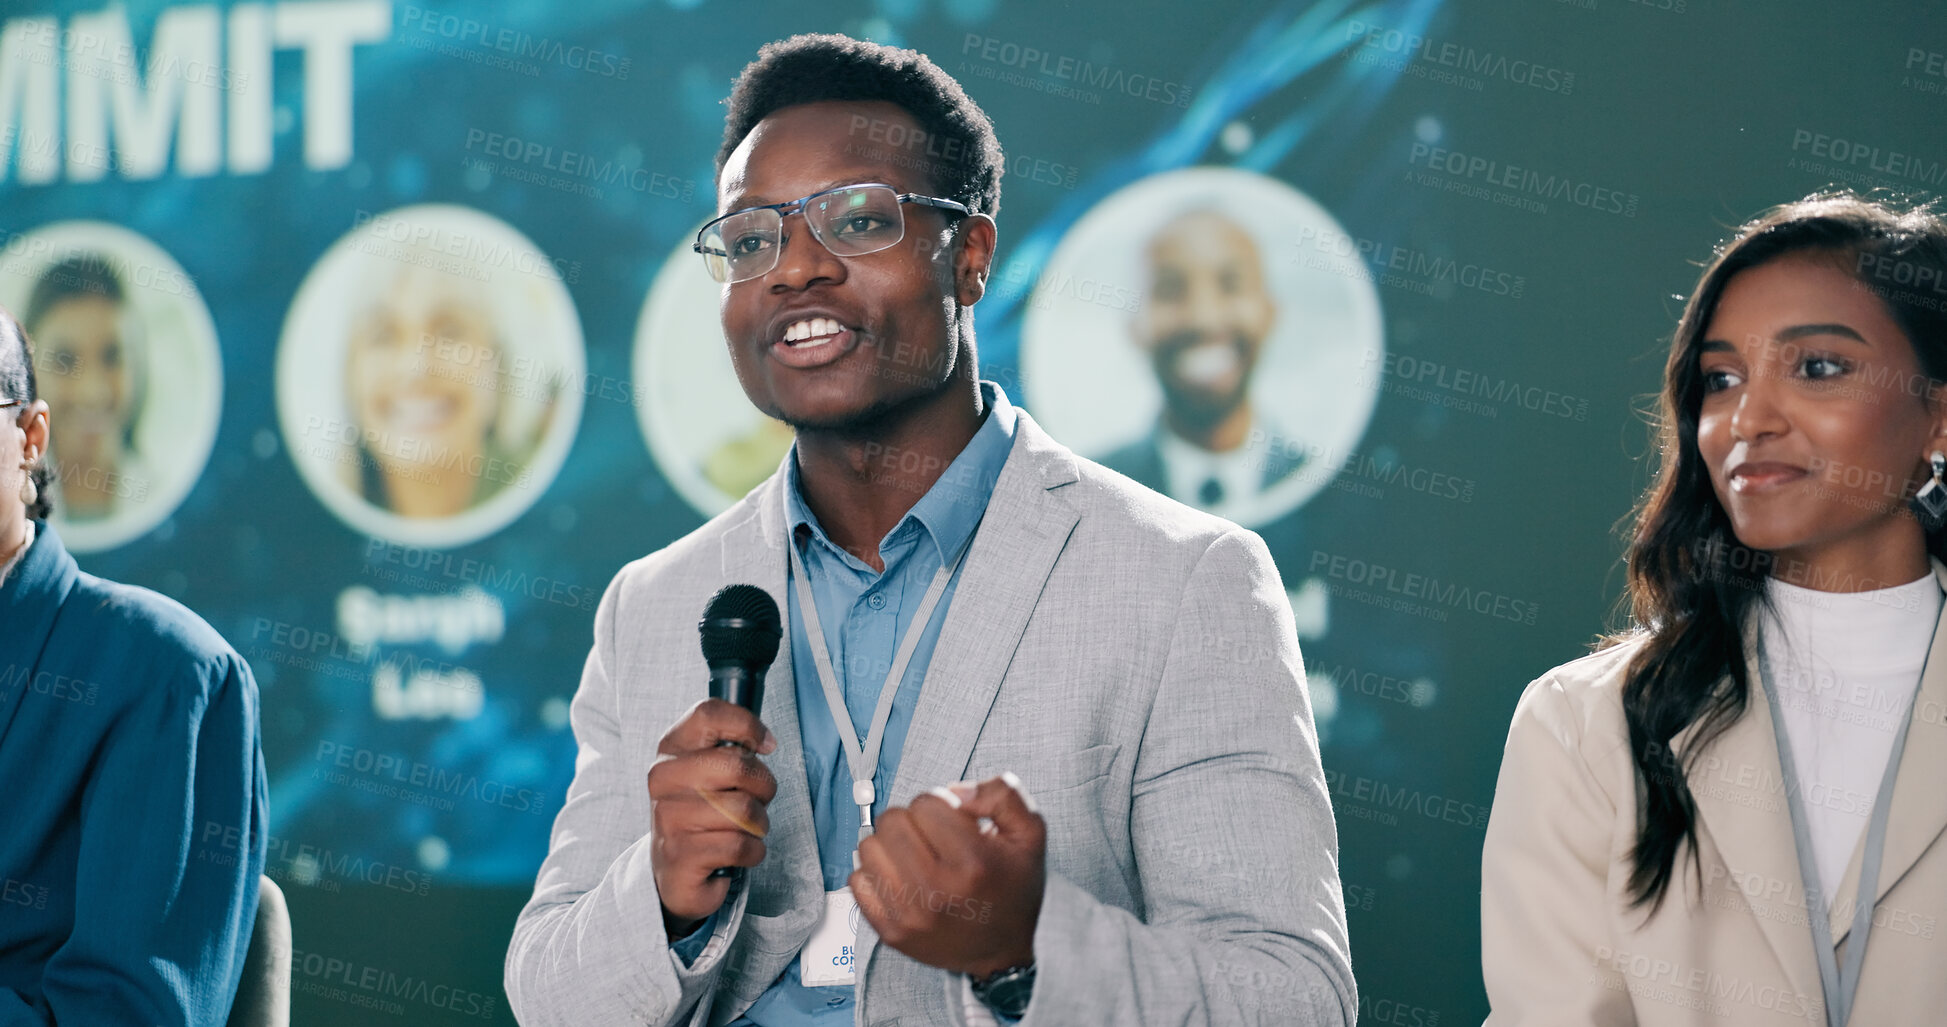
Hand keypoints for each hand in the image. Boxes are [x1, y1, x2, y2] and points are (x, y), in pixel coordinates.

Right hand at [646, 699, 778, 933]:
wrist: (676, 871)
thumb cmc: (703, 813)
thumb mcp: (709, 771)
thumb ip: (731, 746)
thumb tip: (765, 742)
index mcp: (671, 749)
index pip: (708, 714)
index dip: (747, 725)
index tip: (765, 745)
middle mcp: (663, 778)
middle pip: (737, 764)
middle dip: (763, 785)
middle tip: (757, 799)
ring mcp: (669, 817)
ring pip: (745, 809)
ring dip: (759, 823)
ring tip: (744, 829)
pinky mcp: (682, 855)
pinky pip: (741, 845)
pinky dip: (753, 851)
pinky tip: (739, 852)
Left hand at [849, 773, 1044, 976]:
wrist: (1003, 953)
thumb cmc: (1013, 888)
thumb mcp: (1030, 834)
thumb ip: (1001, 795)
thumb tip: (954, 791)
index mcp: (974, 862)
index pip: (925, 803)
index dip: (939, 805)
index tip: (952, 823)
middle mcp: (939, 891)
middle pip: (891, 821)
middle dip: (910, 821)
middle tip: (931, 838)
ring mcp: (910, 915)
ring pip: (869, 847)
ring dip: (890, 845)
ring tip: (915, 857)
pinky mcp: (891, 932)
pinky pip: (858, 881)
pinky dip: (875, 874)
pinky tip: (901, 879)